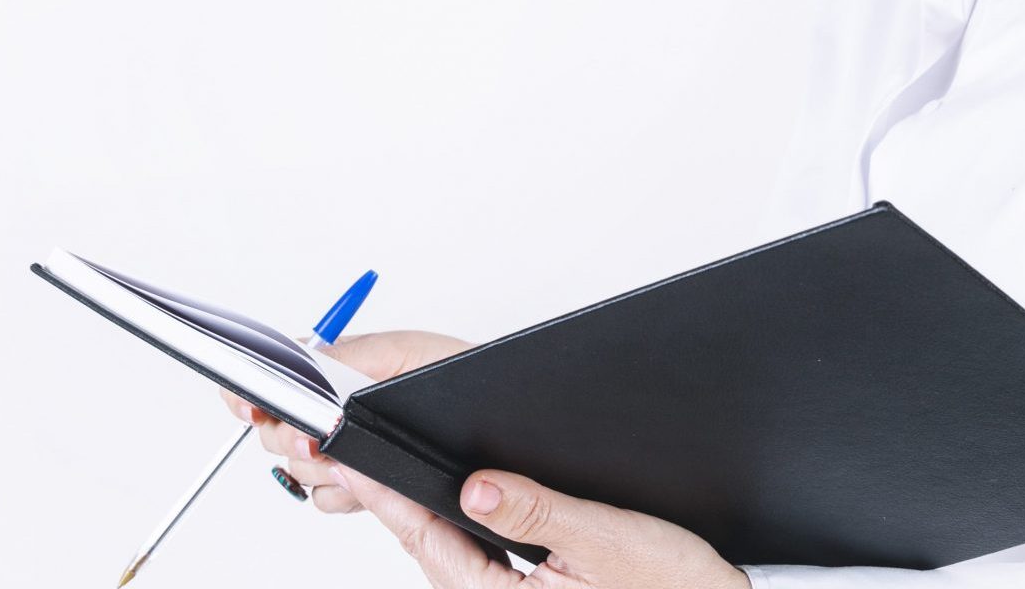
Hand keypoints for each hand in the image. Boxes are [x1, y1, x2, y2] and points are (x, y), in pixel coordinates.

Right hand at [217, 329, 471, 513]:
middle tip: (312, 437)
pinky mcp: (373, 481)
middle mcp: (344, 407)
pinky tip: (362, 485)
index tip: (250, 400)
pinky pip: (331, 496)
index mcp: (348, 367)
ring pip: (302, 465)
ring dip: (316, 466)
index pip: (282, 374)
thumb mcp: (417, 356)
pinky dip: (341, 494)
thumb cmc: (472, 377)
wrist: (512, 425)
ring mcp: (356, 446)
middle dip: (287, 433)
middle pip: (280, 424)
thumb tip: (308, 355)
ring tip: (346, 460)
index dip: (257, 388)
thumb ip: (362, 353)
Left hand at [330, 461, 750, 588]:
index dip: (384, 493)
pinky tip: (453, 499)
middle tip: (350, 449)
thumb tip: (474, 486)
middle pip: (426, 545)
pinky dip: (452, 528)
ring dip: (419, 512)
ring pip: (446, 553)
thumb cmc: (675, 587)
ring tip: (386, 467)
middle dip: (389, 499)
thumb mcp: (606, 538)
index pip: (426, 538)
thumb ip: (536, 510)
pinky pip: (472, 560)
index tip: (349, 455)